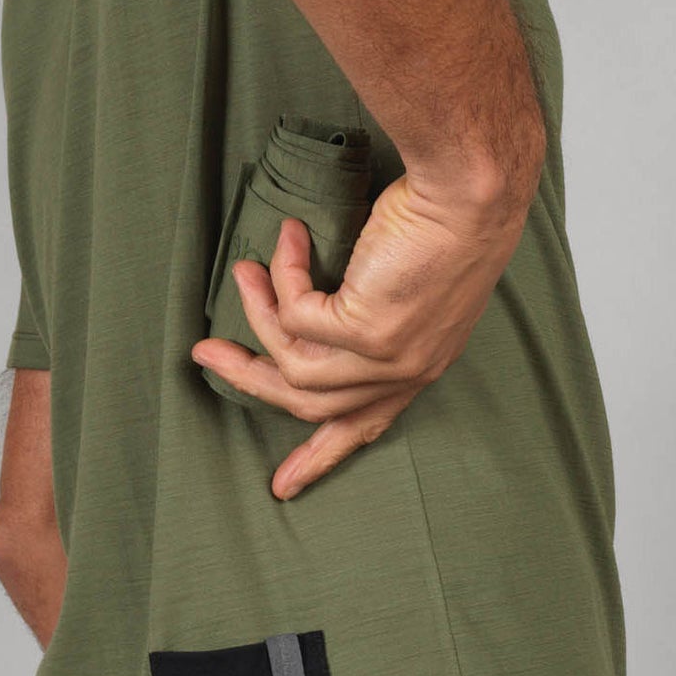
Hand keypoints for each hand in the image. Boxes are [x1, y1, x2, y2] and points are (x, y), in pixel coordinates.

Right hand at [189, 163, 533, 499]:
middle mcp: (405, 371)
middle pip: (310, 402)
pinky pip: (297, 315)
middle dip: (250, 379)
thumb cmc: (445, 219)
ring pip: (294, 365)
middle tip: (207, 354)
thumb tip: (304, 316)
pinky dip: (284, 274)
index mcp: (420, 365)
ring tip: (242, 272)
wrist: (469, 192)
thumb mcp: (410, 282)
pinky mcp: (367, 331)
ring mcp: (386, 357)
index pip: (367, 424)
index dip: (321, 454)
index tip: (285, 484)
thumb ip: (370, 314)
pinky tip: (292, 237)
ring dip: (257, 316)